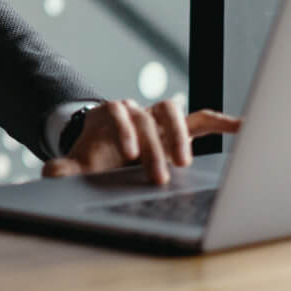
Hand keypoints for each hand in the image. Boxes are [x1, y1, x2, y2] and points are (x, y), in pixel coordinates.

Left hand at [41, 99, 242, 184]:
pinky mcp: (179, 130)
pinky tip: (240, 128)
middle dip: (153, 146)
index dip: (124, 130)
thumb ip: (64, 169)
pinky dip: (221, 123)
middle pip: (146, 117)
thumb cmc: (97, 159)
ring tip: (184, 162)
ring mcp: (158, 119)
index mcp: (110, 115)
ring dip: (179, 135)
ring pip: (172, 112)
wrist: (109, 151)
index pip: (118, 112)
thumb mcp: (79, 165)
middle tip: (158, 178)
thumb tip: (50, 173)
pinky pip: (202, 120)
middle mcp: (136, 111)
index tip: (129, 155)